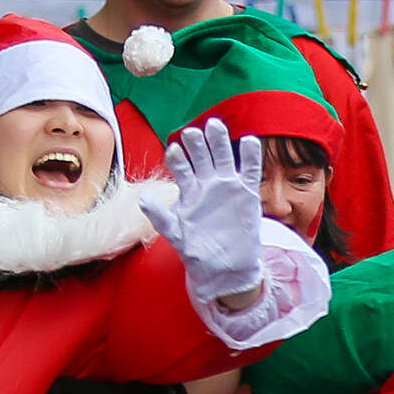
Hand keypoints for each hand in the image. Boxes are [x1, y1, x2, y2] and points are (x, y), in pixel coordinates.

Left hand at [143, 118, 266, 301]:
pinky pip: (250, 169)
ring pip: (224, 156)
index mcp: (189, 191)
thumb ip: (160, 216)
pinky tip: (249, 141)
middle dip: (197, 143)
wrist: (224, 267)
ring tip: (214, 126)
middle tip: (193, 132)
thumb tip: (142, 199)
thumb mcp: (175, 234)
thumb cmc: (197, 251)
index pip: (181, 167)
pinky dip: (250, 155)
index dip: (178, 157)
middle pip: (202, 156)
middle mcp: (207, 183)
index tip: (174, 149)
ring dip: (219, 141)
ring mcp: (228, 186)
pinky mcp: (247, 192)